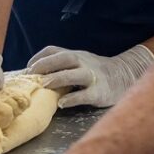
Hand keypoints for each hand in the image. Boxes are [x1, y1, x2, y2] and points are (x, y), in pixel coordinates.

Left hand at [27, 45, 153, 108]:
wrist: (126, 76)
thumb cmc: (95, 72)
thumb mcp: (79, 63)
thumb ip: (61, 66)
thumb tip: (34, 75)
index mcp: (76, 55)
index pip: (55, 50)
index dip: (39, 57)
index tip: (27, 67)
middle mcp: (84, 63)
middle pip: (65, 58)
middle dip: (46, 64)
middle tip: (31, 75)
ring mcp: (93, 77)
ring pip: (76, 75)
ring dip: (58, 78)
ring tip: (44, 85)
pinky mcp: (100, 92)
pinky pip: (86, 95)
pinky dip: (73, 98)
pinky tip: (61, 103)